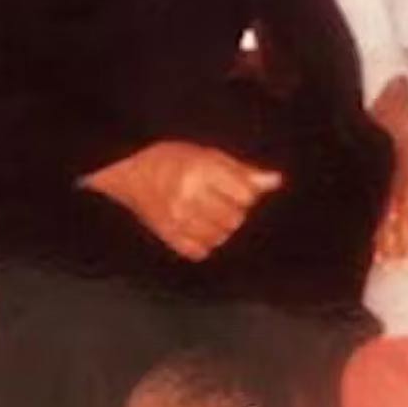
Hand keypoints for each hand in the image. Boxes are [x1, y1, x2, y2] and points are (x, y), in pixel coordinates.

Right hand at [83, 141, 281, 260]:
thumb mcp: (209, 155)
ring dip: (221, 228)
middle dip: (234, 211)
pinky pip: (201, 251)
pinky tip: (199, 228)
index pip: (245, 196)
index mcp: (201, 171)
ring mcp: (177, 219)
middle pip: (235, 219)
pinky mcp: (168, 236)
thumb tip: (275, 181)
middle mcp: (189, 196)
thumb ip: (243, 172)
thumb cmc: (173, 159)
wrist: (131, 171)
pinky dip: (205, 243)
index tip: (236, 189)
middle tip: (220, 200)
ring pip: (221, 237)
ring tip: (209, 212)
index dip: (246, 194)